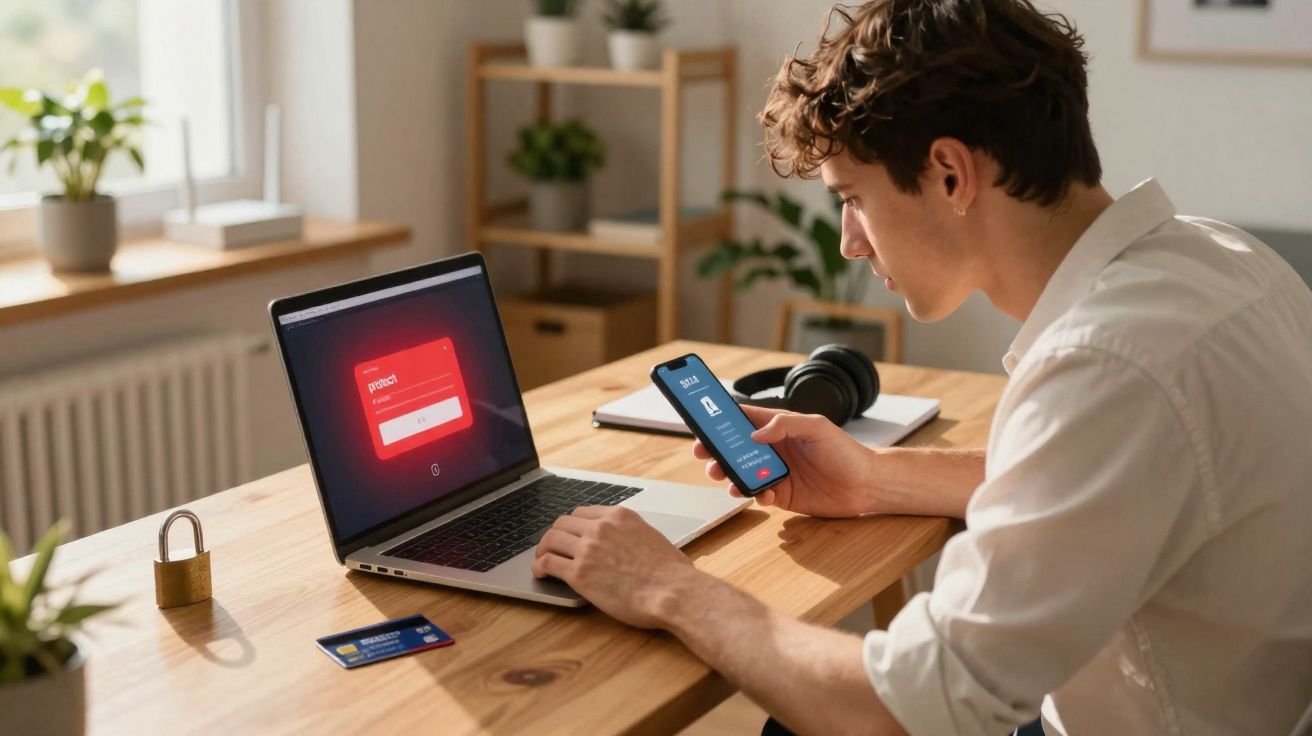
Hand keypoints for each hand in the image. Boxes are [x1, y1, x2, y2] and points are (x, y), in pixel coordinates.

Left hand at [532, 505, 707, 628]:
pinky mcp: (580, 574)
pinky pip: (548, 563)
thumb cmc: (671, 573)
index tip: (569, 534)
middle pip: (563, 523)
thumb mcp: (652, 538)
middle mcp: (601, 527)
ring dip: (542, 549)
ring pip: (551, 540)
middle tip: (551, 546)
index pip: (583, 512)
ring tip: (541, 559)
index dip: (572, 525)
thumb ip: (632, 534)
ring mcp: (588, 549)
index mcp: (619, 516)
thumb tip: (627, 543)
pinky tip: (540, 573)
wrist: (673, 592)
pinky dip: (539, 567)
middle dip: (555, 535)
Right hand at [693, 404, 877, 517]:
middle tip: (704, 454)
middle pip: (736, 447)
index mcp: (779, 428)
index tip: (703, 422)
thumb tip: (756, 434)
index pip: (744, 419)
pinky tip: (761, 494)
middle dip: (716, 450)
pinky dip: (754, 494)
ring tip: (724, 476)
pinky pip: (759, 494)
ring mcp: (777, 472)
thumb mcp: (818, 427)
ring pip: (742, 472)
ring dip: (728, 474)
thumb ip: (786, 424)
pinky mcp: (782, 494)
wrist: (867, 485)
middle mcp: (774, 449)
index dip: (721, 420)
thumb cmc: (847, 451)